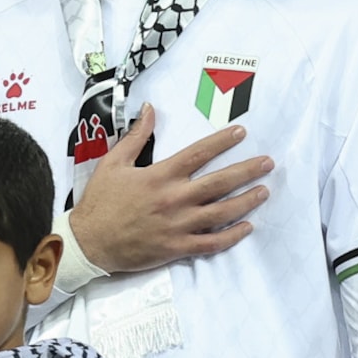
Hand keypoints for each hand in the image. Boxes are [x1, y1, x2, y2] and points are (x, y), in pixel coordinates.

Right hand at [68, 105, 272, 274]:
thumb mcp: (113, 163)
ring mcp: (178, 226)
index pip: (199, 153)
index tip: (241, 133)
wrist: (89, 242)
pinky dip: (232, 236)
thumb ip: (136, 136)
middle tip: (268, 163)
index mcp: (160, 176)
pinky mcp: (177, 248)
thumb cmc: (100, 202)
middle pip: (220, 182)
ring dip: (246, 201)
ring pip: (222, 212)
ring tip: (264, 191)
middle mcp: (174, 199)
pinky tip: (247, 227)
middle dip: (247, 171)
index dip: (222, 141)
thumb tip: (150, 109)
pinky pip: (211, 243)